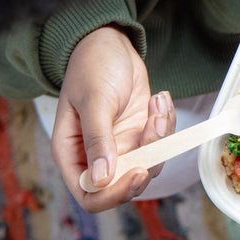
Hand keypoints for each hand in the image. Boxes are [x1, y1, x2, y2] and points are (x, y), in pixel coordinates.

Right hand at [51, 26, 176, 211]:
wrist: (110, 43)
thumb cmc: (92, 67)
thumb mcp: (95, 101)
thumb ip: (97, 140)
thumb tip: (101, 179)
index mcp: (72, 154)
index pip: (89, 195)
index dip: (115, 194)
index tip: (139, 171)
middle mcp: (96, 156)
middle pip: (126, 184)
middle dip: (148, 159)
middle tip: (155, 125)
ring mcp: (122, 146)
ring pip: (151, 163)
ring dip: (161, 135)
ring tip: (156, 101)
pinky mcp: (141, 134)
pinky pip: (162, 143)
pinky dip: (167, 123)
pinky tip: (159, 98)